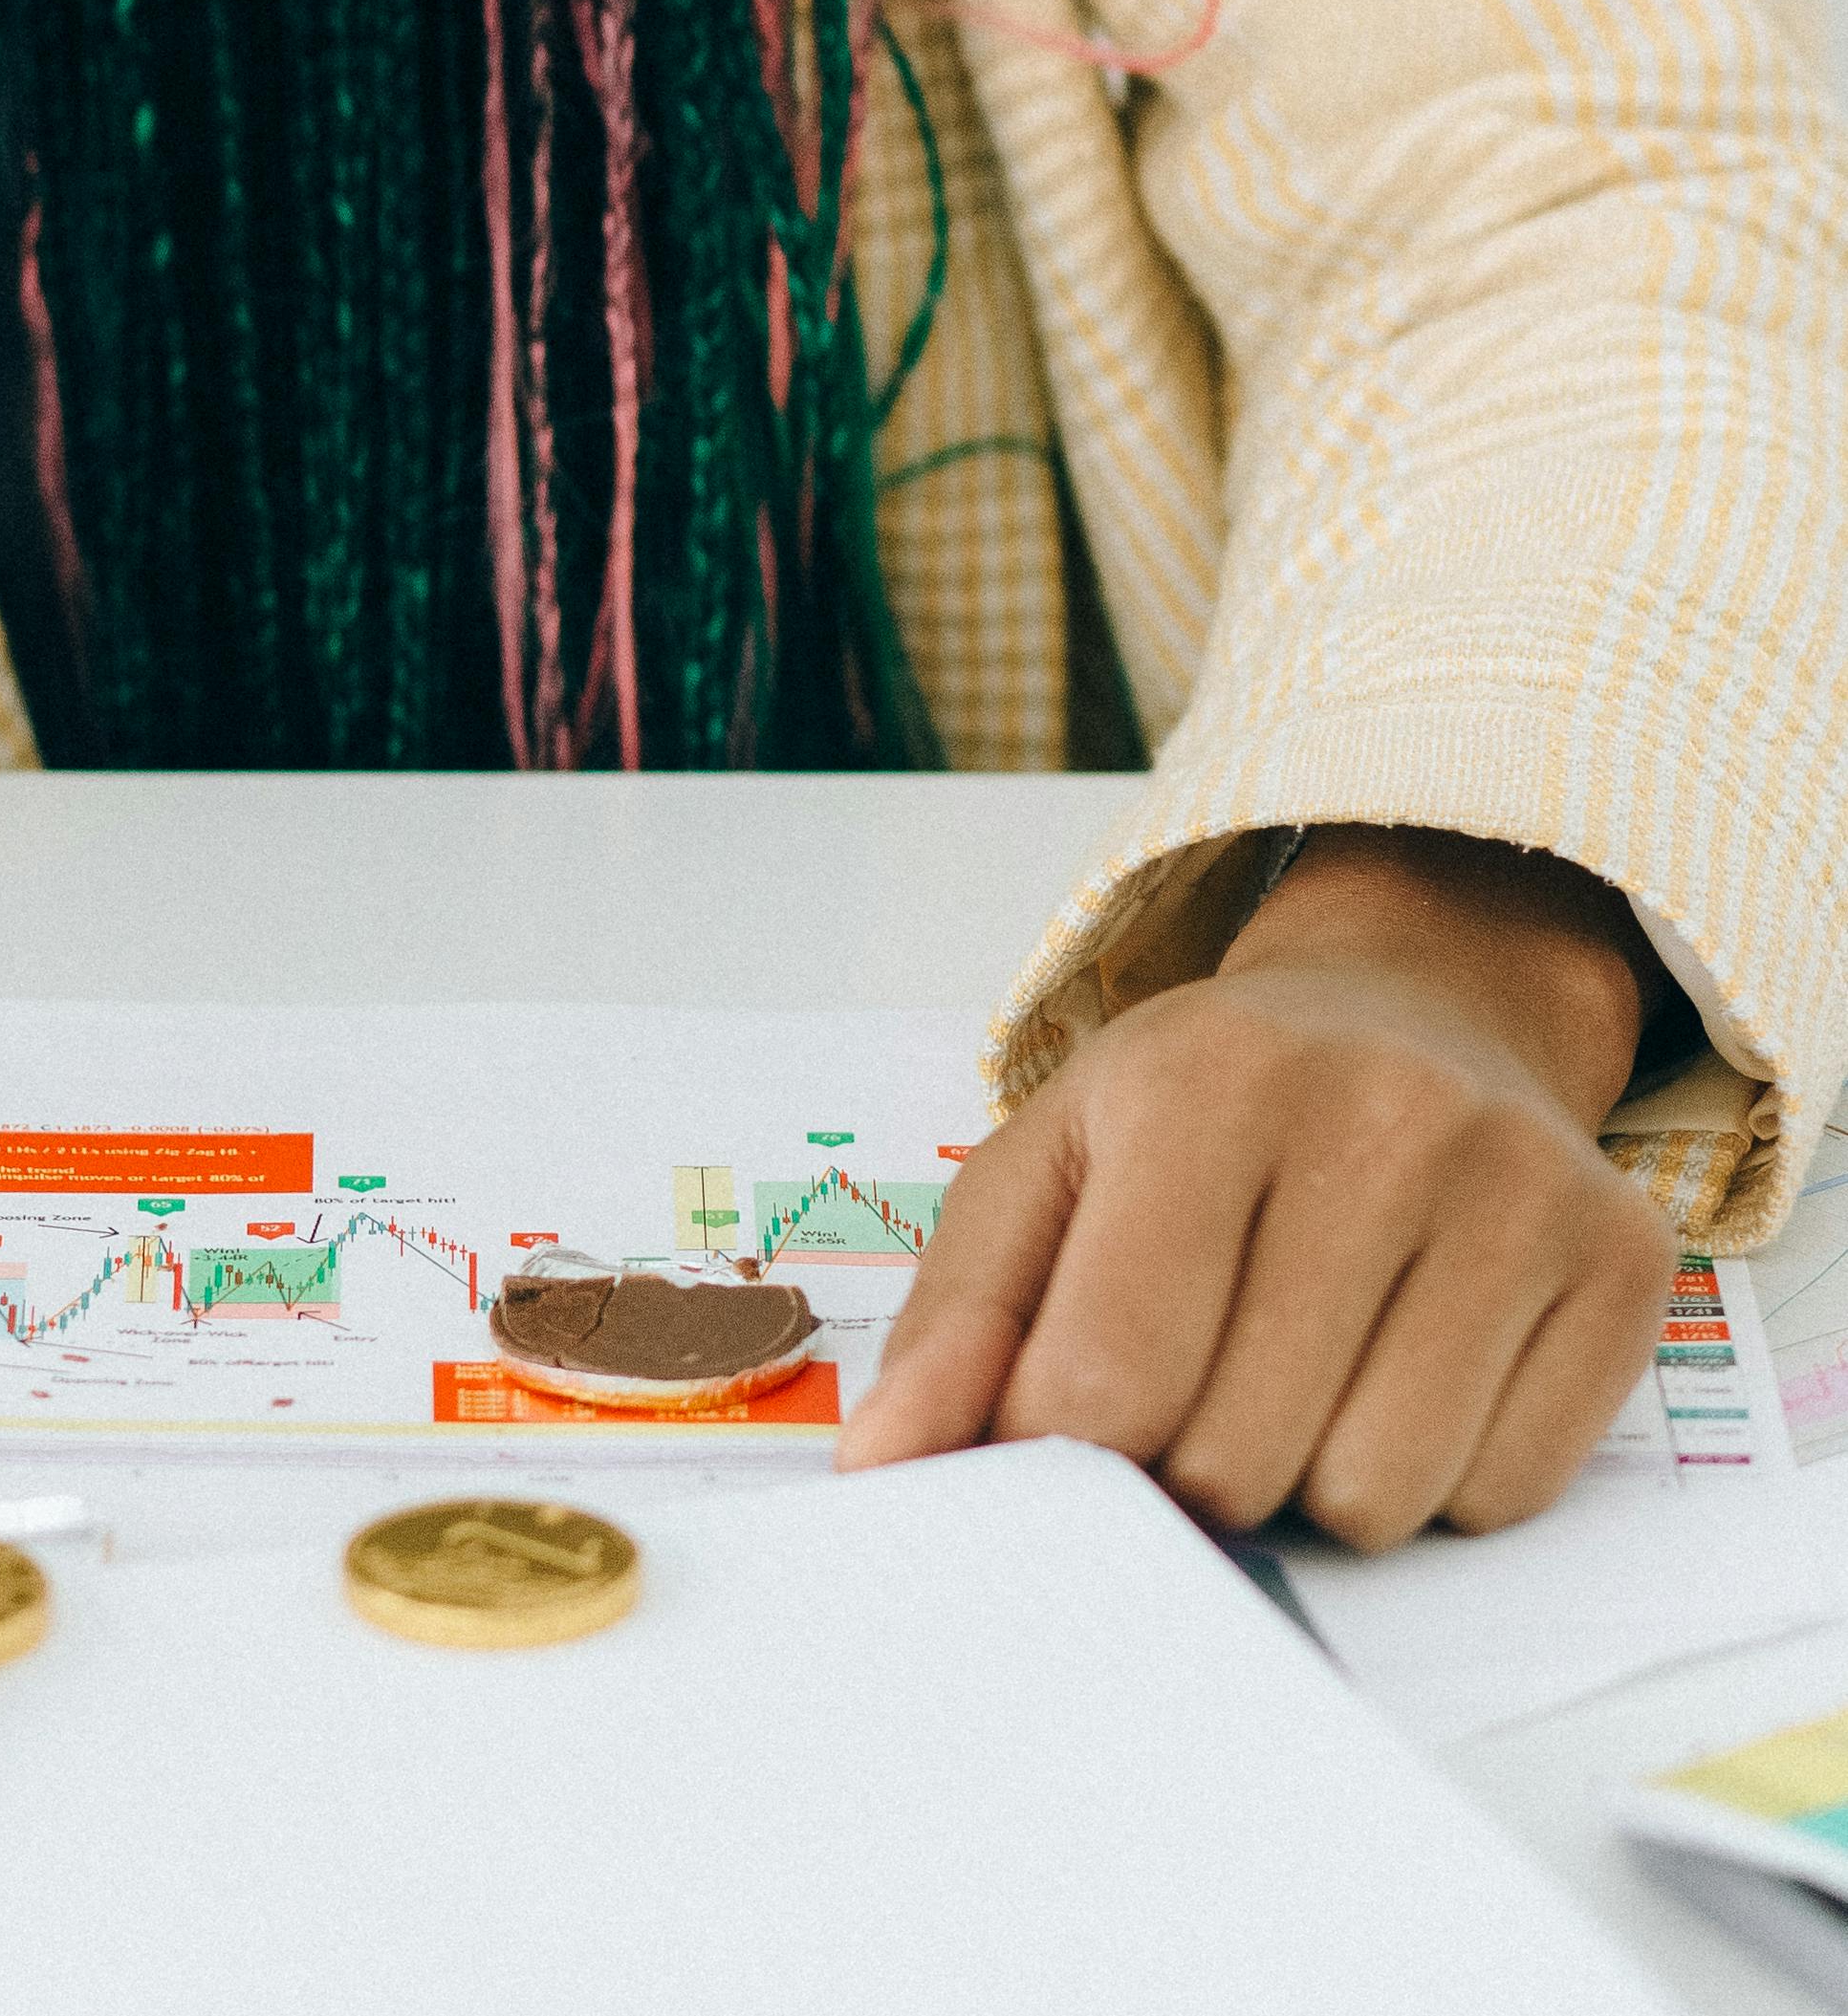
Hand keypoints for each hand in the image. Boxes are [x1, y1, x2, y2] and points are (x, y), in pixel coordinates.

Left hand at [839, 828, 1672, 1544]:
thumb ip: (959, 1319)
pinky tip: (1415, 1359)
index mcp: (1202, 1085)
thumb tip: (885, 1467)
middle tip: (1210, 1366)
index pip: (1106, 1386)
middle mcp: (1378, 1118)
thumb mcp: (1054, 1161)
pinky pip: (1500, 1494)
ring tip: (1310, 1360)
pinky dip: (1442, 1471)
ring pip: (1375, 1499)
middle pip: (1236, 1462)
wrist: (1417, 1007)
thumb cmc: (1208, 1106)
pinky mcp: (1621, 1263)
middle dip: (1196, 1461)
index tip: (1081, 1417)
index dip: (1073, 1450)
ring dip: (1318, 1478)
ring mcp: (1515, 1189)